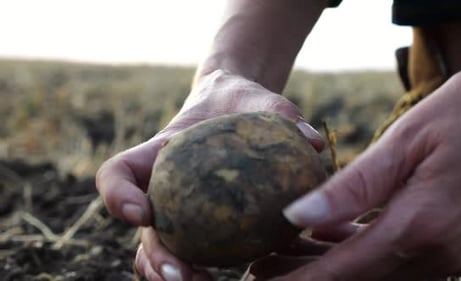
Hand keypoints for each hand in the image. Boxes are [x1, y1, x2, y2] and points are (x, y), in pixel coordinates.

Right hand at [95, 70, 322, 280]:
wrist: (236, 107)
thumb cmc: (240, 102)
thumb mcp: (261, 101)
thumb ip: (281, 116)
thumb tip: (312, 142)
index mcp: (158, 154)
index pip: (117, 174)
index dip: (117, 196)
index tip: (141, 213)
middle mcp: (160, 188)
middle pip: (142, 230)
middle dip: (155, 257)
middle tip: (181, 276)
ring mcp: (178, 209)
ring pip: (158, 251)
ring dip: (171, 274)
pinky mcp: (201, 224)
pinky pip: (193, 252)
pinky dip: (201, 270)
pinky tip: (233, 279)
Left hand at [266, 60, 460, 279]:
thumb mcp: (407, 140)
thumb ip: (353, 186)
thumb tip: (295, 215)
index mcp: (422, 225)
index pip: (343, 270)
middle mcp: (440, 252)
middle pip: (357, 279)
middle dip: (306, 277)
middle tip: (262, 267)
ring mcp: (453, 253)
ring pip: (376, 273)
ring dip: (329, 267)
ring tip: (284, 254)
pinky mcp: (457, 243)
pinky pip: (397, 259)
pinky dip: (358, 251)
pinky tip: (329, 236)